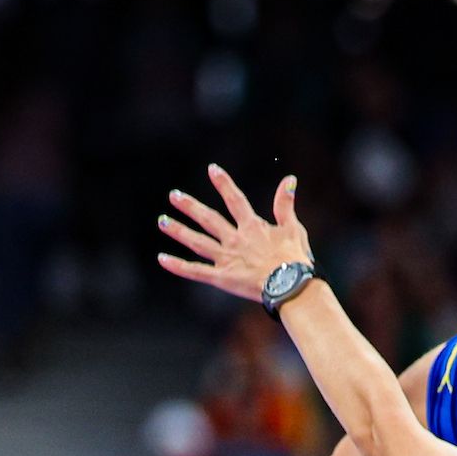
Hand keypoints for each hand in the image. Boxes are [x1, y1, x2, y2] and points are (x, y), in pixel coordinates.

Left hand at [157, 164, 313, 304]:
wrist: (289, 286)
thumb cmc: (294, 259)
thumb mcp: (292, 228)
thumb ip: (285, 204)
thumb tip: (289, 179)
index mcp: (252, 228)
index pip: (235, 200)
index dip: (224, 184)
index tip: (212, 169)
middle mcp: (235, 240)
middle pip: (208, 219)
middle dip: (190, 207)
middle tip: (174, 196)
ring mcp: (226, 258)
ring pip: (197, 242)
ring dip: (179, 231)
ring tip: (162, 222)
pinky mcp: (221, 277)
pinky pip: (196, 271)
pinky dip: (178, 266)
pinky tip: (162, 259)